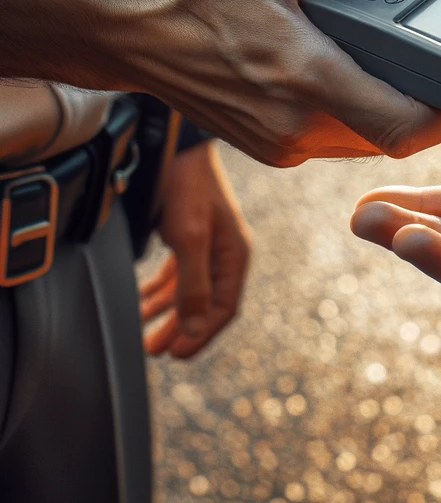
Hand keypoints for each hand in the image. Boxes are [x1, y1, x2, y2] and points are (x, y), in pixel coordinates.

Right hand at [120, 0, 440, 165]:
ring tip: (393, 65)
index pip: (401, 126)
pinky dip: (356, 115)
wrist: (132, 35)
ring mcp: (282, 145)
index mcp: (306, 78)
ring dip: (389, 112)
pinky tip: (350, 75)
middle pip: (392, 138)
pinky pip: (335, 141)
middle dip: (424, 108)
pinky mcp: (271, 149)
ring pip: (365, 143)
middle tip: (439, 69)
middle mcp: (297, 125)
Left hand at [140, 142, 250, 358]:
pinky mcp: (189, 235)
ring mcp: (207, 244)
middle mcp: (224, 253)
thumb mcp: (190, 239)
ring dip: (167, 313)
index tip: (175, 353)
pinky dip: (160, 291)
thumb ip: (193, 286)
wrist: (176, 148)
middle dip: (181, 329)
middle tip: (155, 350)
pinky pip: (178, 274)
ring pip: (189, 290)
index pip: (224, 308)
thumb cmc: (189, 189)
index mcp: (235, 255)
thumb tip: (195, 329)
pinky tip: (143, 300)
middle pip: (206, 303)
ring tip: (144, 331)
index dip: (201, 335)